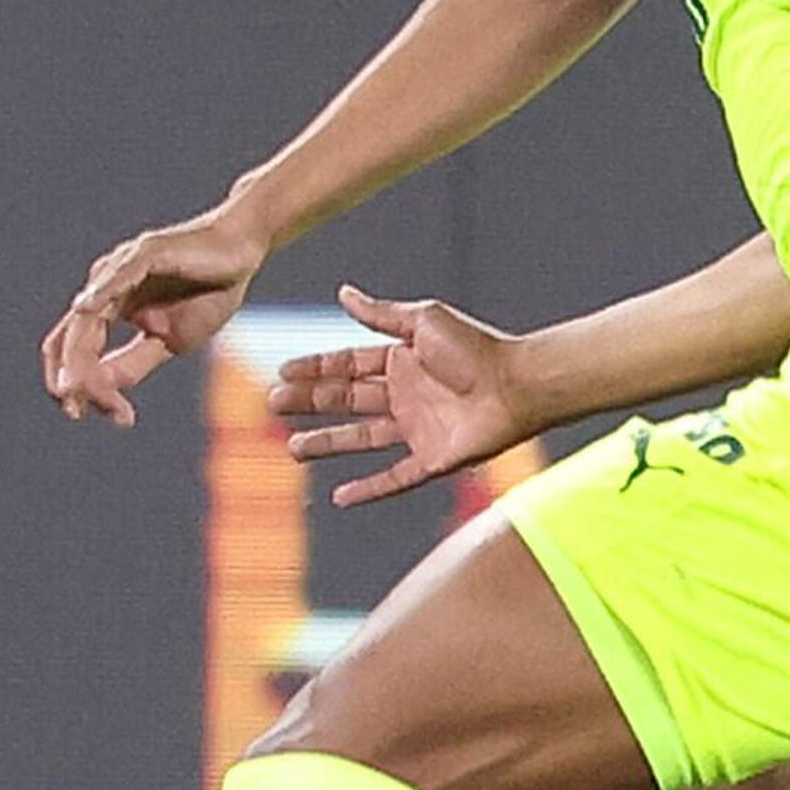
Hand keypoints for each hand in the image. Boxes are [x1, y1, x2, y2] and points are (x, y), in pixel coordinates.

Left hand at [42, 205, 268, 426]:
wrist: (241, 255)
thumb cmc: (209, 293)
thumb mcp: (170, 341)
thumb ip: (134, 361)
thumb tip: (102, 389)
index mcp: (109, 310)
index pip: (73, 350)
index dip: (70, 383)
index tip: (81, 414)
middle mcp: (105, 288)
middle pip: (70, 339)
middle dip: (73, 380)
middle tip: (83, 412)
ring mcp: (121, 268)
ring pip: (86, 317)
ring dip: (81, 358)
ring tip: (88, 388)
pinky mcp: (145, 252)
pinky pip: (117, 277)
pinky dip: (99, 296)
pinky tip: (86, 313)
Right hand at [271, 284, 542, 505]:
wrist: (517, 384)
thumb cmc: (476, 347)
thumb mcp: (422, 321)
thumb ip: (379, 314)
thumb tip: (343, 293)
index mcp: (401, 360)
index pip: (346, 365)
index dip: (314, 369)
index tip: (281, 372)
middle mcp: (405, 395)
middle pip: (346, 401)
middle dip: (309, 403)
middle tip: (272, 405)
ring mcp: (417, 429)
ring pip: (361, 439)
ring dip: (327, 443)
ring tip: (293, 448)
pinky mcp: (433, 460)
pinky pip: (394, 478)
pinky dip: (368, 489)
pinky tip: (340, 496)